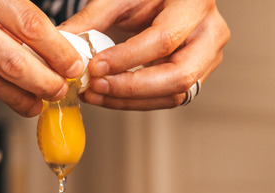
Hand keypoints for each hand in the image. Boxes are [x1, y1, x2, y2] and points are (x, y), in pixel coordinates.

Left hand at [58, 0, 228, 109]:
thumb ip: (93, 18)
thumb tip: (64, 41)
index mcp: (196, 3)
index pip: (164, 39)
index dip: (127, 58)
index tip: (95, 66)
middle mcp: (210, 33)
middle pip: (179, 76)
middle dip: (132, 88)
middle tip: (96, 86)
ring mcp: (207, 58)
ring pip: (174, 95)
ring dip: (130, 101)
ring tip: (94, 94)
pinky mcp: (196, 76)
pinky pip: (167, 98)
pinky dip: (135, 101)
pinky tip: (107, 96)